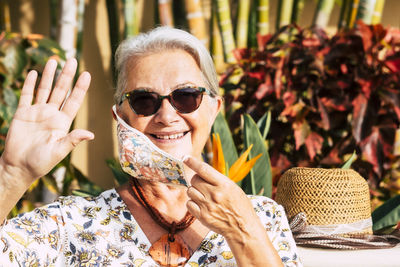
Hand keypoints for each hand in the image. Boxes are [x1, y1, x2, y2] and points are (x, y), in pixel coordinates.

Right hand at [1, 58, 93, 181]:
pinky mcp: (22, 114)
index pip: (74, 101)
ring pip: (45, 89)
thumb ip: (72, 140)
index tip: (87, 74)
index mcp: (62, 123)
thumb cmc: (40, 162)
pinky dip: (29, 84)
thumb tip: (91, 134)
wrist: (18, 167)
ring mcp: (37, 113)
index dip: (80, 88)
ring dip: (49, 76)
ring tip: (55, 61)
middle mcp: (51, 115)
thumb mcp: (58, 151)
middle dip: (67, 76)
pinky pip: (26, 96)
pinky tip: (34, 73)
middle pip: (61, 91)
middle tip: (72, 60)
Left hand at [183, 156, 261, 239]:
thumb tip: (200, 171)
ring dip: (195, 192)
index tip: (185, 158)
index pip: (204, 169)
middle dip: (196, 180)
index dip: (192, 162)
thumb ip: (217, 180)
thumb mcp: (233, 188)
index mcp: (224, 185)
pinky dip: (193, 203)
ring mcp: (207, 206)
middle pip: (194, 180)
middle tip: (203, 185)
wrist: (243, 228)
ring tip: (204, 196)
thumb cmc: (239, 206)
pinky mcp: (202, 216)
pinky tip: (201, 205)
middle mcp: (214, 194)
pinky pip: (189, 204)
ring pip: (190, 191)